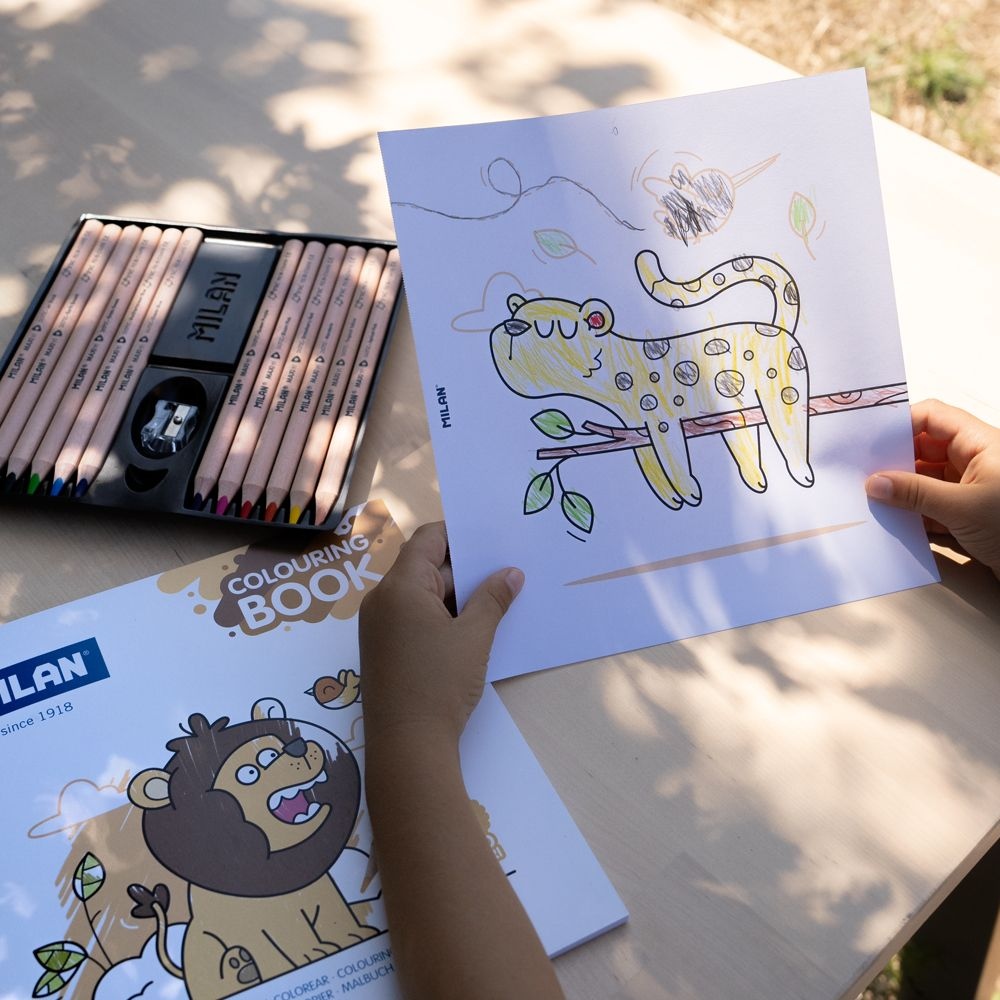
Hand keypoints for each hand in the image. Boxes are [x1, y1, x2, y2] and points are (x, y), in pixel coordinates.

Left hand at [359, 522, 523, 743]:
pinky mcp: (383, 648)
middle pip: (424, 566)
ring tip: (495, 596)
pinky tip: (472, 626)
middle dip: (463, 567)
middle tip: (504, 567)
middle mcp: (382, 600)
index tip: (491, 537)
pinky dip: (441, 615)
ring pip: (421, 594)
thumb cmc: (440, 685)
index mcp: (399, 587)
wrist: (407, 747)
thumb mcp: (474, 637)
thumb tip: (511, 573)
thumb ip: (492, 599)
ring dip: (455, 594)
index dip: (459, 533)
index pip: (427, 540)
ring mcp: (379, 626)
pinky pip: (413, 616)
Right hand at [865, 399, 999, 577]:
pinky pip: (931, 503)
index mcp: (981, 443)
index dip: (900, 423)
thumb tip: (875, 483)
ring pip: (925, 477)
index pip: (933, 416)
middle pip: (924, 447)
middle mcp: (975, 460)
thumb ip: (915, 493)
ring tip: (874, 499)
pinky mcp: (967, 513)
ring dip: (901, 489)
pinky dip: (912, 511)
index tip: (870, 439)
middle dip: (894, 460)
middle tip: (864, 473)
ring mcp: (971, 487)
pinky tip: (894, 519)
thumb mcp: (962, 508)